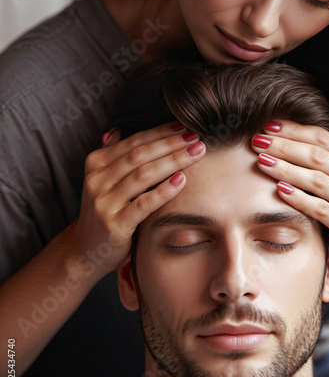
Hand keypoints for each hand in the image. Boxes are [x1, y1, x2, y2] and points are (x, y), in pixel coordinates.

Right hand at [69, 122, 205, 277]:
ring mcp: (105, 202)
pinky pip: (143, 204)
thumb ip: (111, 157)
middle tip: (196, 136)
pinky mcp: (115, 224)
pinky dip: (164, 191)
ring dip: (173, 161)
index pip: (133, 142)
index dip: (160, 132)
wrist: (85, 250)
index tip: (184, 126)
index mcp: (96, 164)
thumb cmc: (104, 212)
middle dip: (171, 143)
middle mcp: (98, 179)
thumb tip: (116, 130)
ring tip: (196, 153)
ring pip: (143, 175)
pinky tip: (182, 180)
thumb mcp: (102, 181)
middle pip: (140, 155)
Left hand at [251, 121, 328, 271]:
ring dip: (286, 169)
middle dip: (284, 146)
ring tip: (262, 161)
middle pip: (316, 156)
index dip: (294, 130)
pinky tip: (279, 190)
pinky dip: (298, 198)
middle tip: (257, 142)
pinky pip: (318, 208)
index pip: (322, 138)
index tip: (268, 126)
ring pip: (316, 180)